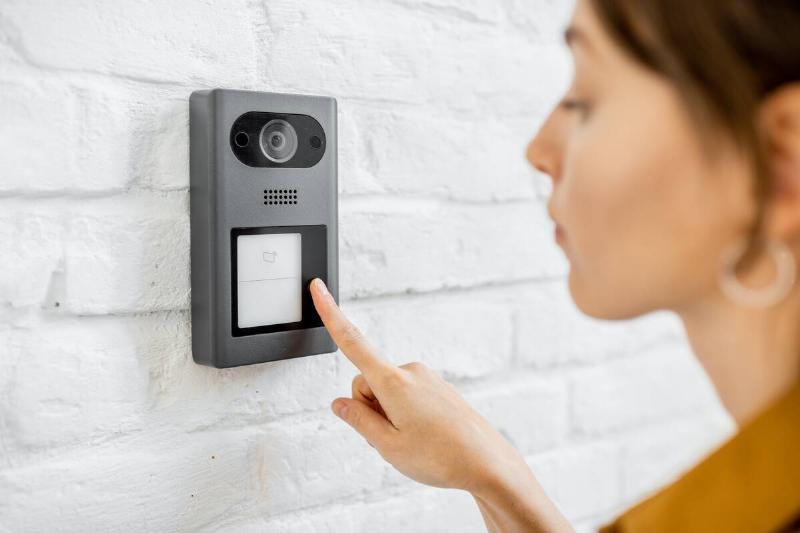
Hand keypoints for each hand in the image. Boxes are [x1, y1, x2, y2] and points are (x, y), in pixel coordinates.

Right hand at [308, 278, 530, 493]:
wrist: (488, 463)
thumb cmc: (442, 457)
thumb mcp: (388, 446)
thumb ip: (358, 420)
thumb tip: (340, 403)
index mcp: (393, 382)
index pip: (352, 342)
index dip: (330, 314)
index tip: (318, 287)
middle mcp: (410, 371)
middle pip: (367, 382)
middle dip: (369, 408)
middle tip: (391, 438)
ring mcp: (426, 377)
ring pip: (387, 391)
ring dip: (389, 414)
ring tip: (413, 440)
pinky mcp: (437, 386)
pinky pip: (406, 395)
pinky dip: (405, 413)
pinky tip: (424, 435)